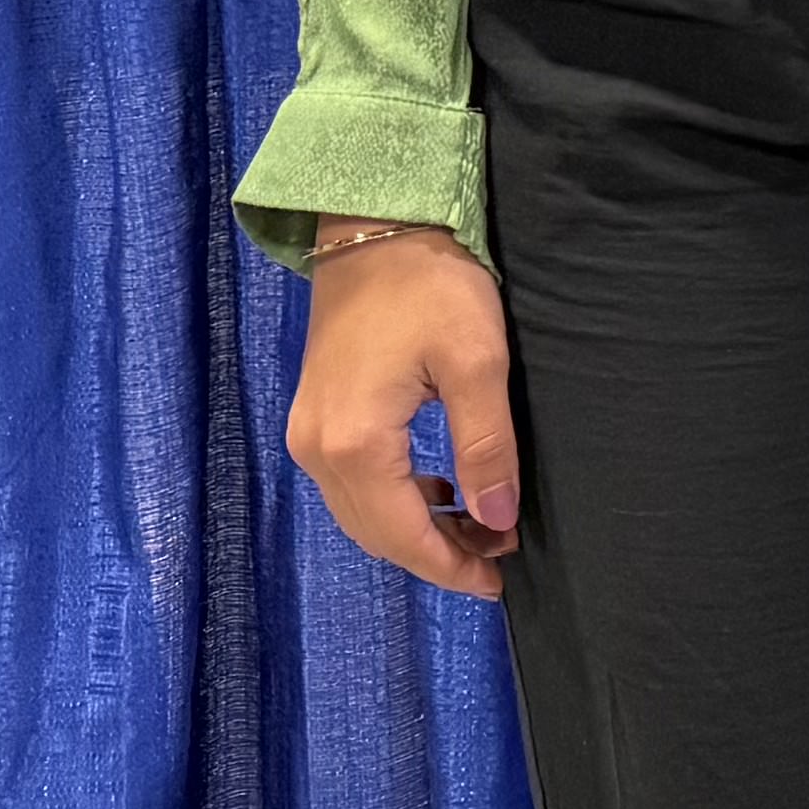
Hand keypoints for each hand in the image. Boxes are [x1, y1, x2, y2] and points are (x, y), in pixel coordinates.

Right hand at [284, 224, 518, 599]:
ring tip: (480, 525)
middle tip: (499, 553)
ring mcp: (308, 435)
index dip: (451, 565)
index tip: (499, 580)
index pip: (403, 535)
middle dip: (438, 552)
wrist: (375, 228)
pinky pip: (353, 484)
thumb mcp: (477, 362)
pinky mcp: (314, 418)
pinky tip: (438, 491)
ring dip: (417, 529)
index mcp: (355, 445)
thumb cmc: (431, 286)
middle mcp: (317, 451)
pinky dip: (396, 500)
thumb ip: (486, 446)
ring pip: (362, 513)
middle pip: (377, 533)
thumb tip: (497, 520)